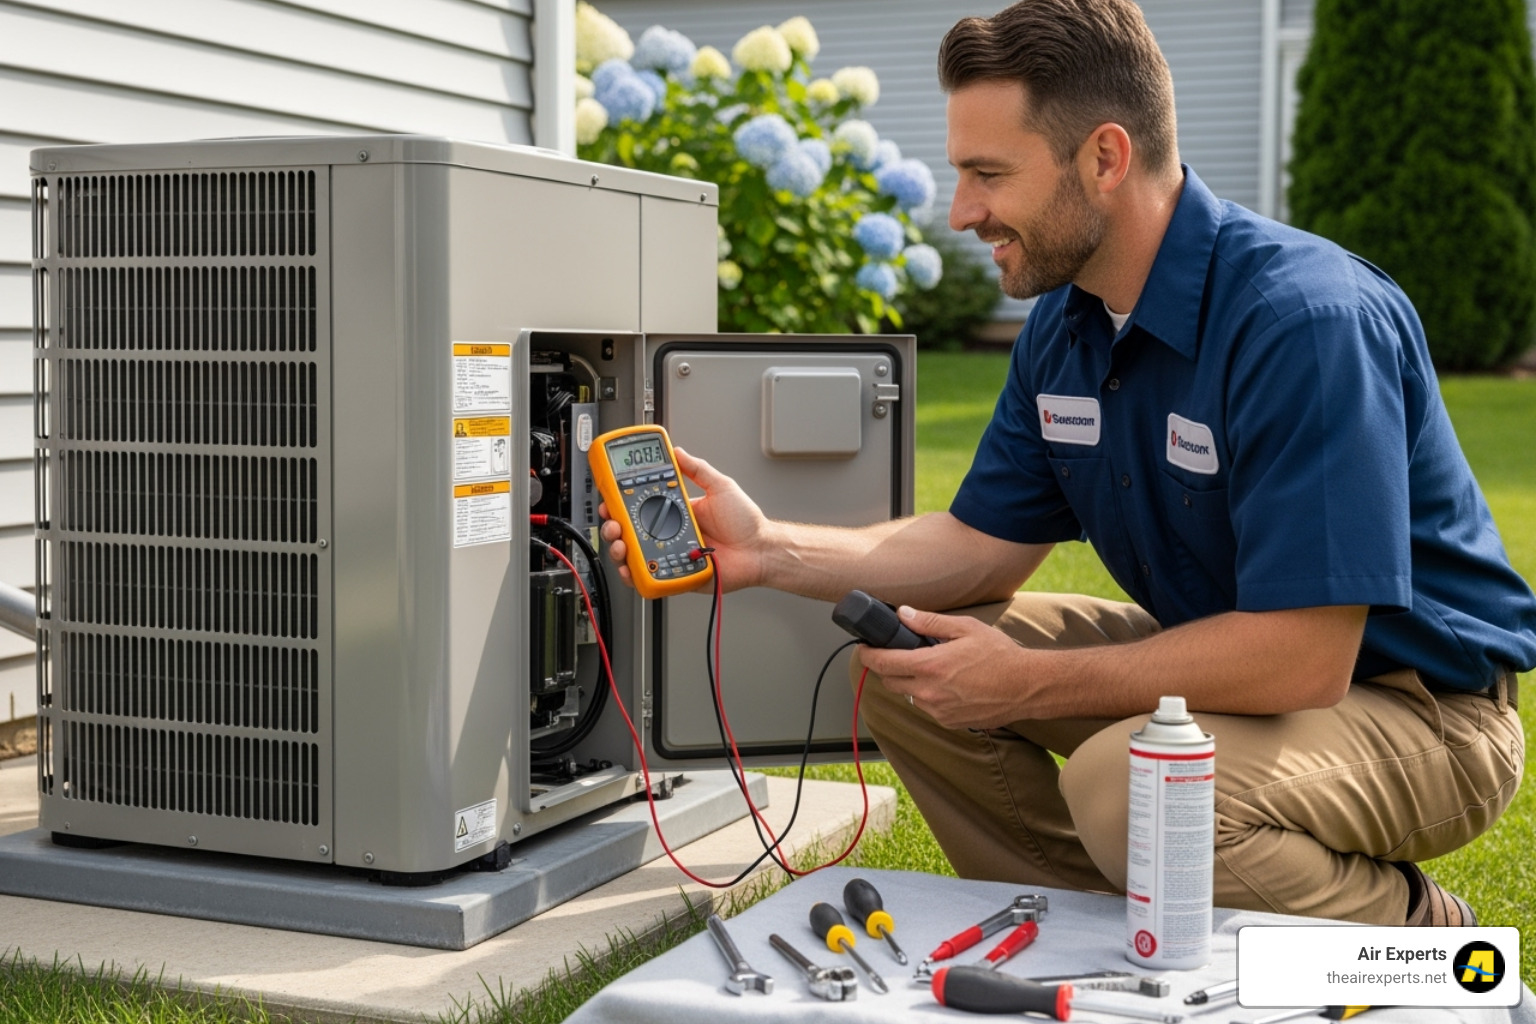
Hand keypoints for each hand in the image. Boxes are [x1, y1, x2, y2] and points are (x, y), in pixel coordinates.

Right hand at [599, 447, 773, 592]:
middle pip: (630, 533)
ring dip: (620, 551)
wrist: (761, 550)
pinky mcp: (677, 576)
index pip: (641, 508)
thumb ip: (698, 469)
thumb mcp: (720, 486)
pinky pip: (650, 579)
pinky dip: (636, 575)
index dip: (622, 505)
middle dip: (614, 528)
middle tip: (614, 523)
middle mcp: (670, 535)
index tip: (611, 499)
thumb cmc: (746, 524)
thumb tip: (678, 452)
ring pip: (635, 557)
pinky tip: (632, 567)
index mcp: (676, 513)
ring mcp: (671, 556)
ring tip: (621, 544)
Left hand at [855, 606, 1035, 729]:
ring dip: (911, 682)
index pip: (882, 664)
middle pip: (890, 682)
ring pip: (909, 696)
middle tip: (896, 653)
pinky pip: (928, 708)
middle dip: (887, 668)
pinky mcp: (950, 722)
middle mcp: (929, 692)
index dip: (867, 655)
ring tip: (933, 667)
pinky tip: (949, 684)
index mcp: (930, 667)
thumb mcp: (965, 628)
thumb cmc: (1000, 655)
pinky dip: (930, 695)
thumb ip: (929, 623)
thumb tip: (903, 614)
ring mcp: (939, 711)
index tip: (864, 648)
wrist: (1027, 687)